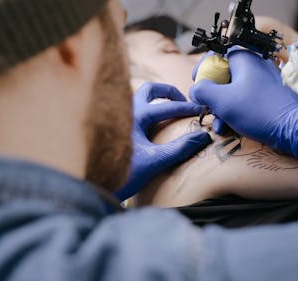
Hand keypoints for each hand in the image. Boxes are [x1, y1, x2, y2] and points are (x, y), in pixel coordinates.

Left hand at [115, 83, 211, 200]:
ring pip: (139, 98)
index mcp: (135, 115)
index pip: (167, 106)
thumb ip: (180, 148)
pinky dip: (146, 110)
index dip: (187, 108)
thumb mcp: (155, 161)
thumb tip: (204, 136)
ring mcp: (116, 117)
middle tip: (184, 103)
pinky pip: (132, 110)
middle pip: (150, 90)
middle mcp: (124, 111)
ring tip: (169, 110)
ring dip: (156, 100)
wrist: (93, 186)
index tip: (202, 111)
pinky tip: (152, 125)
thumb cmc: (122, 174)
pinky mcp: (112, 127)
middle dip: (169, 93)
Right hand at [190, 49, 297, 157]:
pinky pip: (247, 98)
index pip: (216, 54)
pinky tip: (231, 127)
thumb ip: (203, 91)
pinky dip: (236, 111)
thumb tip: (195, 89)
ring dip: (222, 108)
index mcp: (244, 58)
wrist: (294, 129)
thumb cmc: (257, 111)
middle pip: (224, 75)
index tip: (196, 84)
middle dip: (212, 96)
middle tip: (206, 110)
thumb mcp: (222, 101)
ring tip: (219, 126)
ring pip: (235, 90)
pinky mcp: (271, 95)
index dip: (203, 69)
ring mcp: (265, 80)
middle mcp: (256, 64)